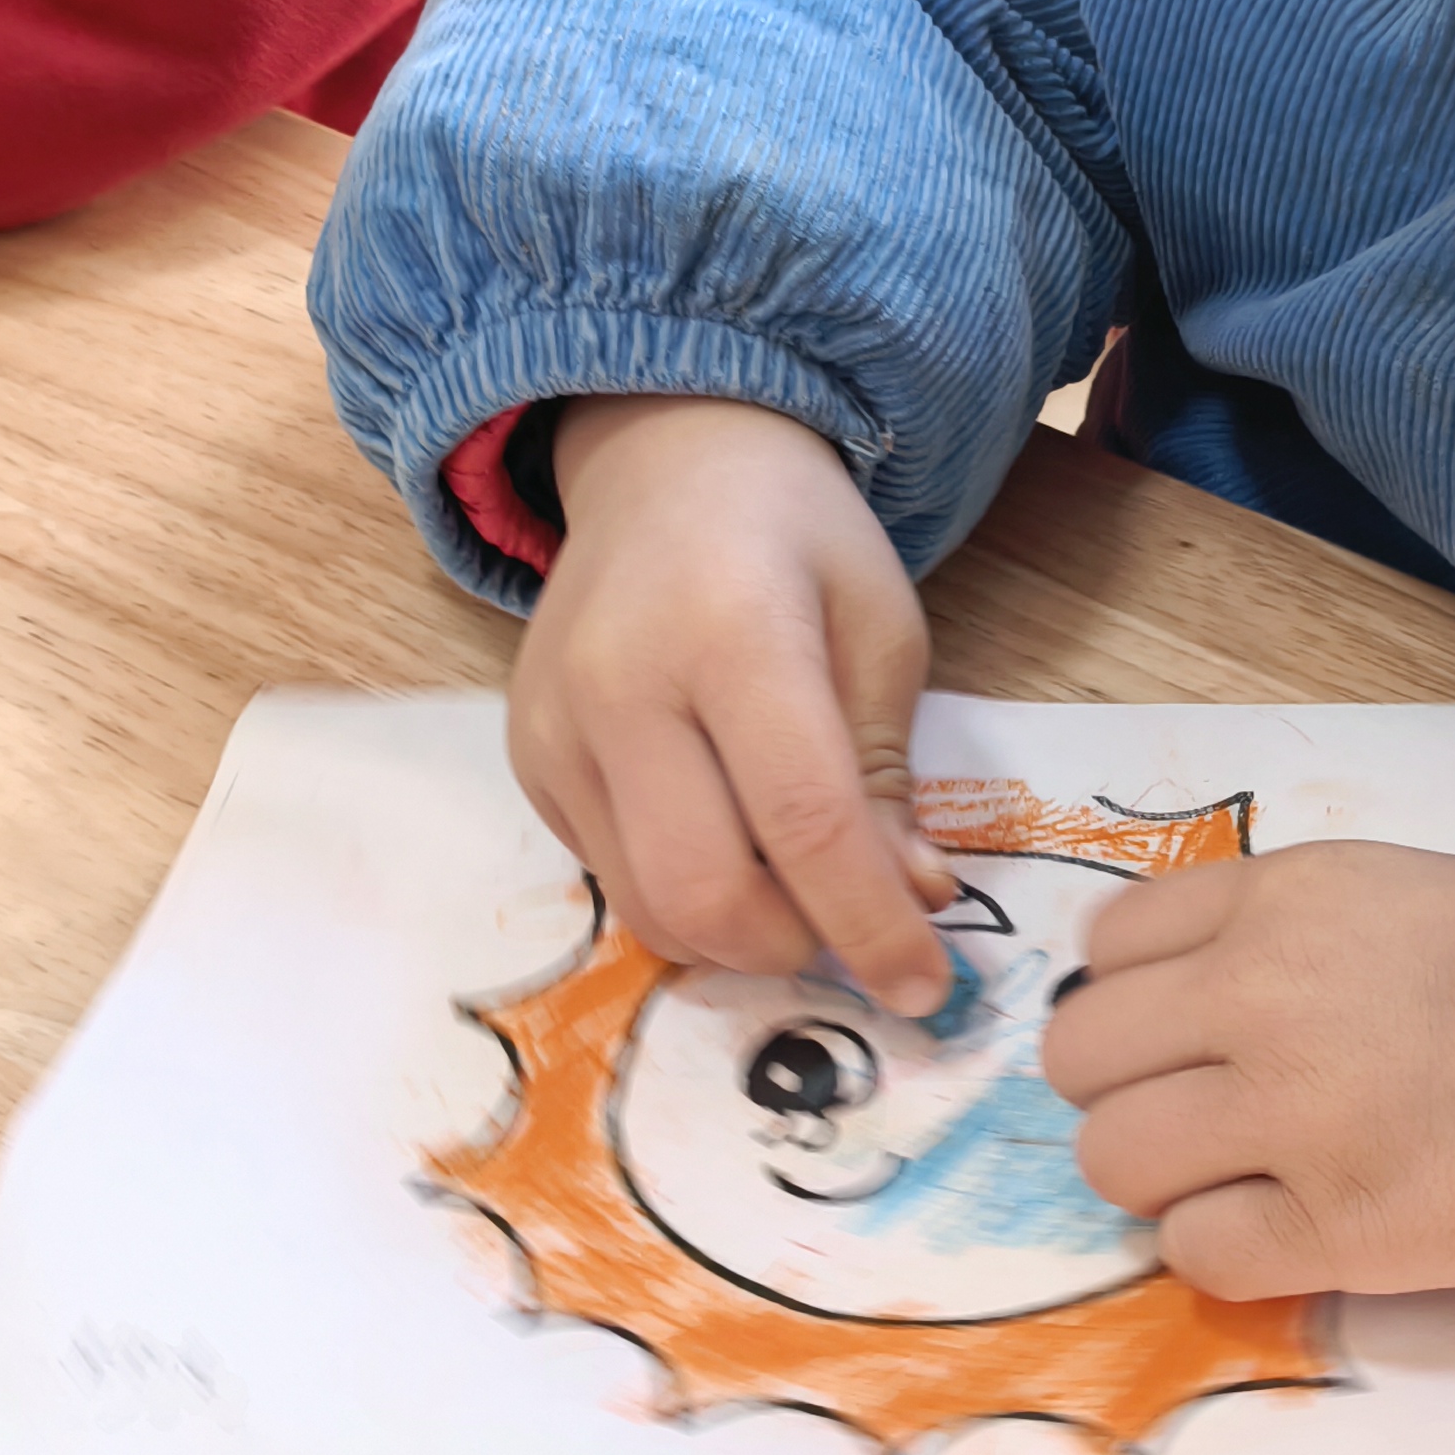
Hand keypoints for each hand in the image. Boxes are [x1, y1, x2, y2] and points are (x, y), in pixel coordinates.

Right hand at [508, 395, 956, 1014]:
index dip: (872, 925)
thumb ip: (888, 772)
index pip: (805, 821)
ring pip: (650, 907)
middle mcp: (620, 685)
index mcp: (732, 632)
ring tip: (799, 886)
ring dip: (741, 936)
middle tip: (856, 930)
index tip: (927, 990)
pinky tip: (728, 838)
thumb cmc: (797, 540)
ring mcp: (556, 729)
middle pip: (706, 890)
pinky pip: (611, 877)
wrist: (665, 464)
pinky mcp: (527, 761)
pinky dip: (685, 895)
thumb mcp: (881, 629)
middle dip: (798, 947)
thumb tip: (912, 901)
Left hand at [1043, 844, 1454, 1299]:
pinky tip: (1292, 1230)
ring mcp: (1291, 1115)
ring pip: (1113, 1162)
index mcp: (1278, 896)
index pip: (1108, 948)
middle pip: (1081, 1062)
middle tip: (1202, 1118)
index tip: (1179, 1033)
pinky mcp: (1338, 1228)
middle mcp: (1259, 994)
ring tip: (1243, 1179)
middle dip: (1126, 1093)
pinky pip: (1196, 1254)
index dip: (1133, 1002)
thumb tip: (1174, 1003)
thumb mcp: (1395, 889)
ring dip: (1163, 1178)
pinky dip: (1225, 1251)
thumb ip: (1279, 932)